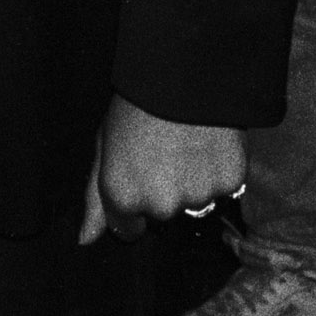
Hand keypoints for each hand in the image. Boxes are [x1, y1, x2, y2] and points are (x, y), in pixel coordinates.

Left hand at [79, 96, 246, 245]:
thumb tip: (86, 240)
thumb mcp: (104, 147)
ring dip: (194, 182)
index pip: (128, 229)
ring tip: (186, 144)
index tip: (138, 178)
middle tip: (163, 151)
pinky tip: (209, 143)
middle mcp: (160, 205)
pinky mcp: (229, 184)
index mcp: (122, 196)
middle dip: (163, 191)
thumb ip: (95, 198)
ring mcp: (197, 196)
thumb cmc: (135, 108)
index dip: (132, 204)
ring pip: (196, 203)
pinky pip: (224, 188)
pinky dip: (219, 171)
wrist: (181, 75)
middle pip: (163, 215)